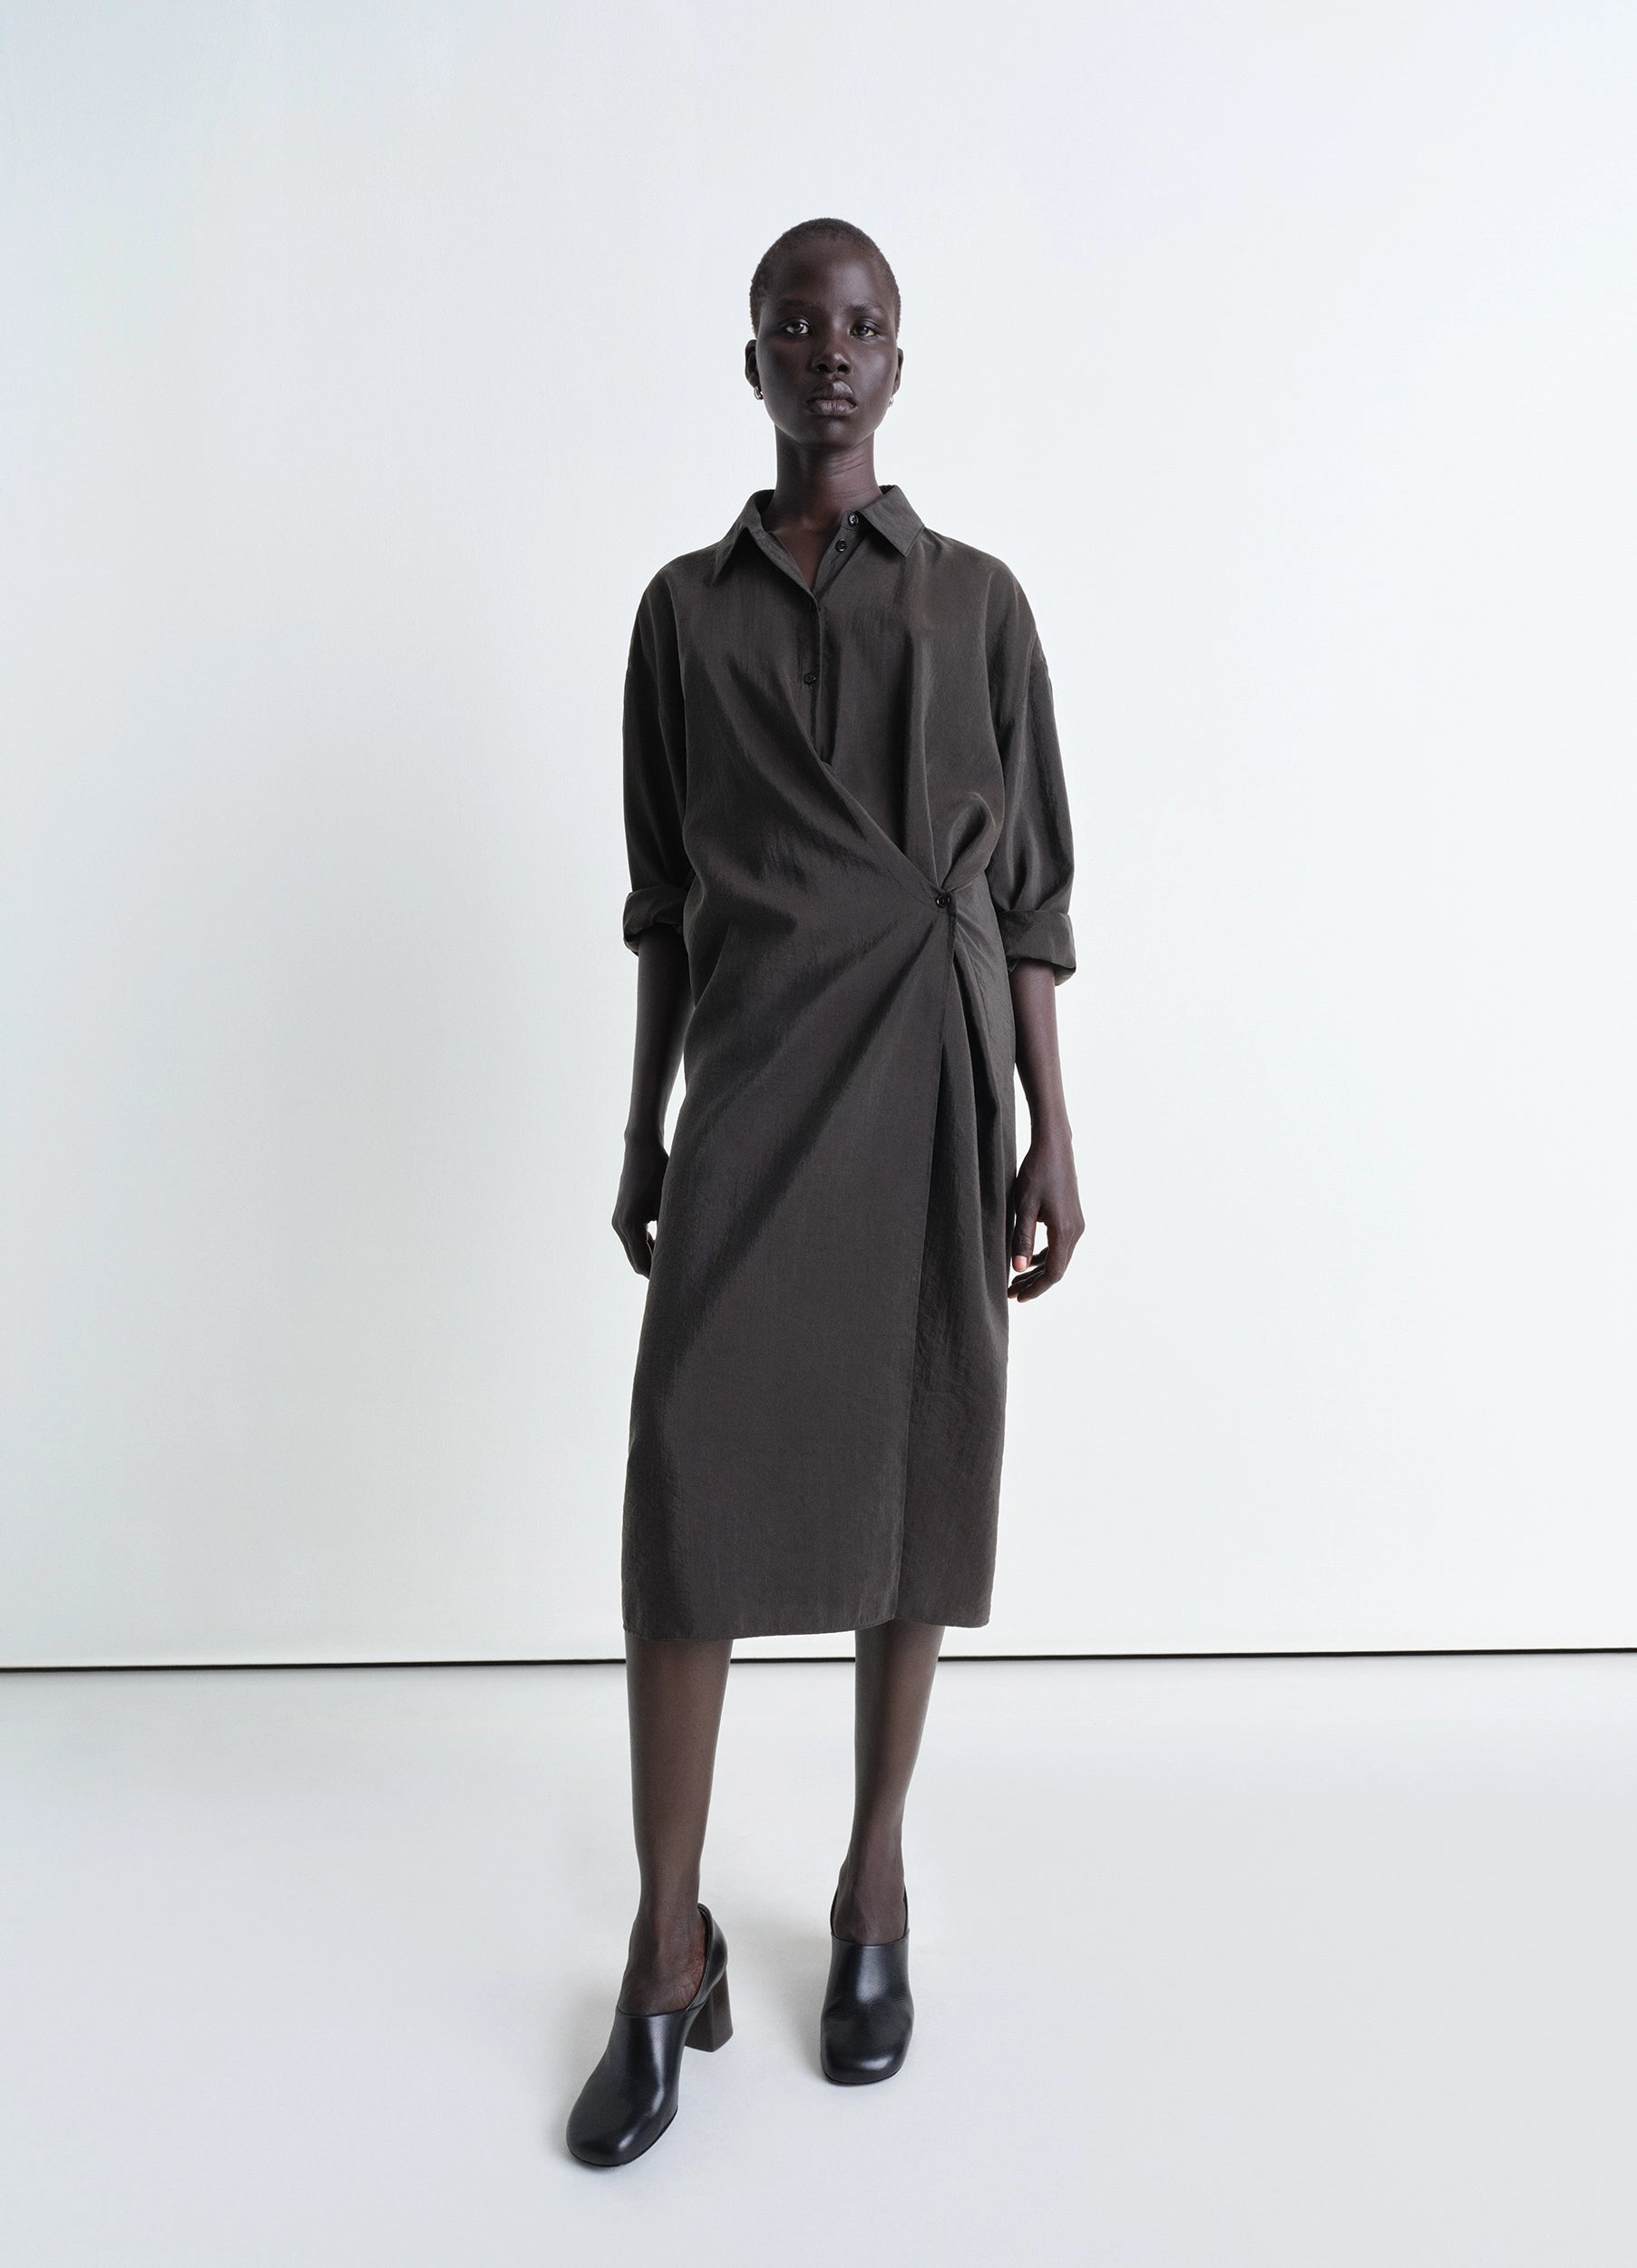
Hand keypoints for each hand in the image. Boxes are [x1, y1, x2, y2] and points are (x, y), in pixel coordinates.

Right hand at [613, 1129, 668, 1276]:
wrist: (641, 1150)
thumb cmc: (659, 1172)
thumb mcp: (669, 1201)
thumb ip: (672, 1228)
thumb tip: (683, 1254)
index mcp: (630, 1224)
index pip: (643, 1263)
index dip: (659, 1277)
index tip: (677, 1284)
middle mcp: (620, 1226)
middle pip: (637, 1262)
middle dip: (655, 1272)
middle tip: (680, 1280)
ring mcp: (618, 1222)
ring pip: (635, 1252)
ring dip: (652, 1259)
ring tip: (675, 1266)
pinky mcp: (622, 1217)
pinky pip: (635, 1241)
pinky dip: (648, 1247)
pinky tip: (666, 1248)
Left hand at [1008, 1127, 1082, 1300]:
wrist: (1054, 1146)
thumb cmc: (1036, 1173)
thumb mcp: (1024, 1206)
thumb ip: (1021, 1238)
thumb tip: (1018, 1269)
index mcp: (1064, 1231)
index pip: (1053, 1272)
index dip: (1036, 1289)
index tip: (1017, 1297)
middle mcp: (1075, 1230)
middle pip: (1057, 1268)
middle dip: (1035, 1283)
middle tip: (1011, 1293)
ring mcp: (1076, 1224)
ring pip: (1059, 1258)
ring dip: (1039, 1271)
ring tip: (1016, 1280)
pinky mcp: (1072, 1217)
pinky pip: (1060, 1245)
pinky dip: (1045, 1256)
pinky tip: (1029, 1259)